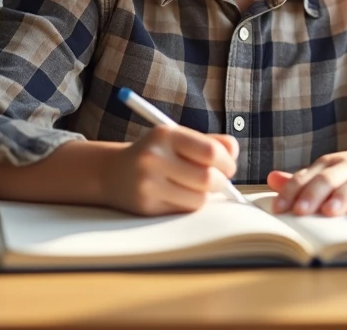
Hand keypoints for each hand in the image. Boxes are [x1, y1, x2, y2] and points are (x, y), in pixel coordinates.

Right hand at [103, 126, 238, 215]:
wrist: (112, 172)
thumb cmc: (155, 153)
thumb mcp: (177, 138)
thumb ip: (209, 142)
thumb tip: (234, 152)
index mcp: (165, 135)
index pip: (210, 151)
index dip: (227, 162)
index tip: (228, 166)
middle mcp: (154, 158)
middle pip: (207, 178)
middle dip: (221, 182)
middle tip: (219, 180)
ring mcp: (148, 184)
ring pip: (199, 199)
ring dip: (206, 195)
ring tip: (199, 188)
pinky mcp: (146, 206)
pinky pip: (184, 210)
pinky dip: (190, 204)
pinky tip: (182, 195)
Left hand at [267, 147, 346, 218]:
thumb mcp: (332, 172)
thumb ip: (305, 179)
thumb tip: (271, 179)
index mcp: (330, 164)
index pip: (306, 177)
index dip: (291, 192)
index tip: (278, 209)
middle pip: (328, 179)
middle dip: (313, 195)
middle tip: (300, 211)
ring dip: (342, 197)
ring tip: (330, 212)